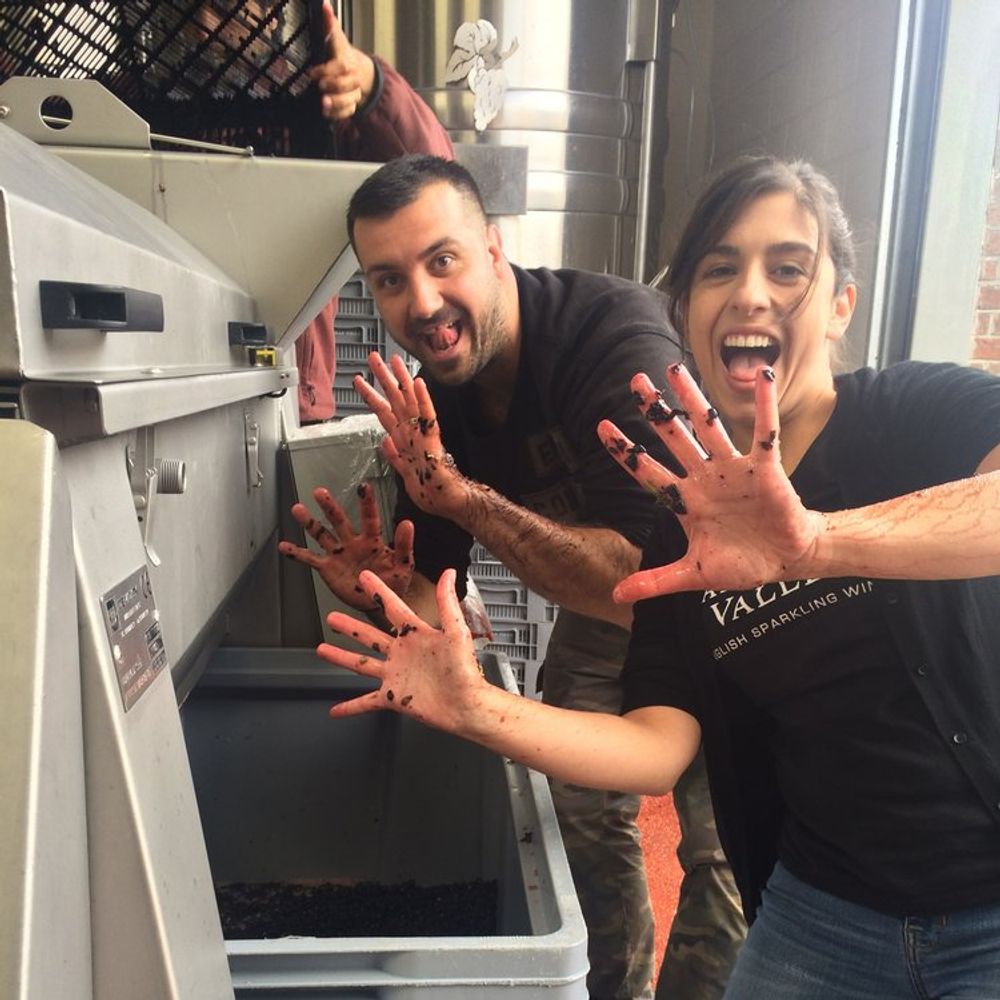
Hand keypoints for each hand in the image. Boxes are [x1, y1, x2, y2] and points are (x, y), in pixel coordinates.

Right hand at [278, 482, 414, 609]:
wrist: (380, 602)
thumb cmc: (394, 581)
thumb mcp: (403, 564)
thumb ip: (404, 545)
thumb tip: (407, 523)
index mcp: (372, 540)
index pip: (369, 518)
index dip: (366, 502)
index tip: (364, 486)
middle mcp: (352, 543)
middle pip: (339, 520)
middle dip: (330, 506)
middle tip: (320, 492)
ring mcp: (338, 554)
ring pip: (321, 534)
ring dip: (309, 522)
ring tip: (297, 509)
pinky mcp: (328, 568)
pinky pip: (310, 559)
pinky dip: (297, 553)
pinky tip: (284, 546)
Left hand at [308, 0, 376, 119]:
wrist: (359, 71)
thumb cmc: (341, 55)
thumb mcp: (335, 39)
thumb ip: (330, 25)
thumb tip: (324, 5)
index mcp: (346, 59)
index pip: (341, 65)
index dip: (327, 71)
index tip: (312, 73)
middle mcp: (352, 76)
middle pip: (347, 83)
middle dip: (333, 86)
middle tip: (319, 87)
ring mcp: (353, 91)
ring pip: (349, 100)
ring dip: (336, 103)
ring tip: (323, 104)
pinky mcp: (352, 103)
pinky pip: (348, 112)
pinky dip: (338, 114)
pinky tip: (326, 112)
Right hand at [318, 568, 487, 727]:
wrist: (466, 705)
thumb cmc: (465, 670)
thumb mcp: (455, 631)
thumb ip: (447, 602)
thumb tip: (448, 573)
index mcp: (416, 635)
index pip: (393, 607)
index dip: (378, 590)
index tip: (365, 577)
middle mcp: (402, 653)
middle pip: (369, 636)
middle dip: (350, 627)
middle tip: (332, 617)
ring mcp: (395, 675)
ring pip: (361, 664)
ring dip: (342, 657)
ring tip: (322, 650)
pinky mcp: (393, 697)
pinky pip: (367, 702)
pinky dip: (351, 707)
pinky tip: (336, 710)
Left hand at [355, 353, 472, 518]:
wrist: (449, 502)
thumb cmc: (430, 491)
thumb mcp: (404, 474)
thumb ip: (394, 457)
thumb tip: (385, 442)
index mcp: (403, 440)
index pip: (384, 412)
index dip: (371, 395)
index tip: (362, 379)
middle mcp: (411, 433)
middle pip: (394, 400)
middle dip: (383, 378)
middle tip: (374, 357)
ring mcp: (422, 435)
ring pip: (409, 402)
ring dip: (401, 380)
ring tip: (393, 360)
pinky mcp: (433, 441)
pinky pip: (428, 417)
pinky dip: (423, 400)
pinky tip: (418, 383)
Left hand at [597, 363, 824, 600]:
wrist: (787, 561)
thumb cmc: (742, 563)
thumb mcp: (693, 575)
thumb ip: (655, 582)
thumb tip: (616, 596)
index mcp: (686, 501)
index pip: (648, 471)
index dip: (625, 452)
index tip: (601, 426)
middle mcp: (705, 477)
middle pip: (674, 437)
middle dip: (654, 410)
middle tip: (635, 380)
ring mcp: (733, 469)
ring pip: (709, 426)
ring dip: (694, 398)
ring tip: (676, 368)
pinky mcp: (766, 467)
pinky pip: (765, 432)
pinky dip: (764, 405)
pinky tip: (762, 377)